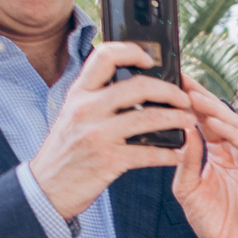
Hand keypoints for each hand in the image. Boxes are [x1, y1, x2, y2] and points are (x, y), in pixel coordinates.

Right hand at [26, 41, 195, 218]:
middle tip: (184, 99)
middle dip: (170, 91)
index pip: (104, 56)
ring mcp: (98, 134)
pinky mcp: (109, 160)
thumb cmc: (66, 150)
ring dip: (177, 119)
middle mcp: (87, 108)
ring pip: (149, 118)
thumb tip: (130, 86)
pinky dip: (168, 154)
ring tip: (189, 122)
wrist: (48, 186)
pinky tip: (177, 154)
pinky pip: (149, 153)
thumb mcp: (73, 114)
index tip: (151, 59)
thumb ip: (96, 98)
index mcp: (79, 93)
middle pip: (138, 86)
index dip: (131, 51)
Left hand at [170, 80, 237, 237]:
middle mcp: (237, 153)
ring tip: (197, 98)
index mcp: (218, 154)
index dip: (190, 101)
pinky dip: (234, 134)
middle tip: (182, 80)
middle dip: (202, 98)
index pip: (204, 120)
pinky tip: (217, 124)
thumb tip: (181, 126)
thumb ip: (185, 159)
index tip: (170, 82)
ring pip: (237, 127)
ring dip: (217, 111)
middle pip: (221, 117)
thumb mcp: (187, 187)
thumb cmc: (211, 222)